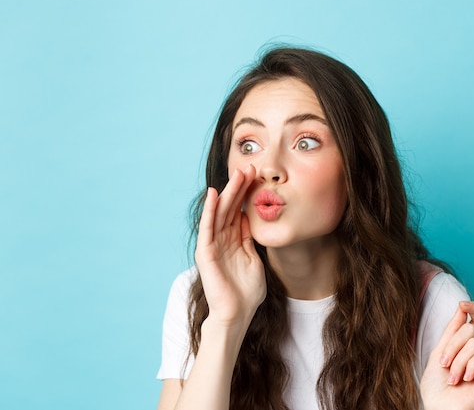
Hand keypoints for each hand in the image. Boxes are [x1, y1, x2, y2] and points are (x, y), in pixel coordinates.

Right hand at [194, 164, 265, 327]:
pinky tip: (214, 194)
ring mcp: (213, 245)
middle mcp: (222, 240)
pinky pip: (208, 227)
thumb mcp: (254, 260)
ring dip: (228, 193)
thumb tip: (250, 220)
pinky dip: (210, 210)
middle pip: (230, 207)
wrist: (238, 314)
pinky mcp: (206, 253)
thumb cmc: (247, 292)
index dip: (247, 194)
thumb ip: (250, 240)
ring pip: (220, 212)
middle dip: (239, 187)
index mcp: (235, 241)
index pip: (239, 211)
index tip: (258, 176)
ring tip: (237, 174)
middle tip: (249, 167)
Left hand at [420, 301, 473, 409]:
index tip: (462, 305)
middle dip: (452, 346)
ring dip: (458, 361)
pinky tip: (466, 379)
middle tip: (444, 363)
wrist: (439, 406)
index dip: (473, 309)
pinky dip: (470, 366)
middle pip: (470, 329)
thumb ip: (451, 330)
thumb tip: (461, 307)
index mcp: (463, 344)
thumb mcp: (439, 351)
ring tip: (453, 377)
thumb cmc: (436, 385)